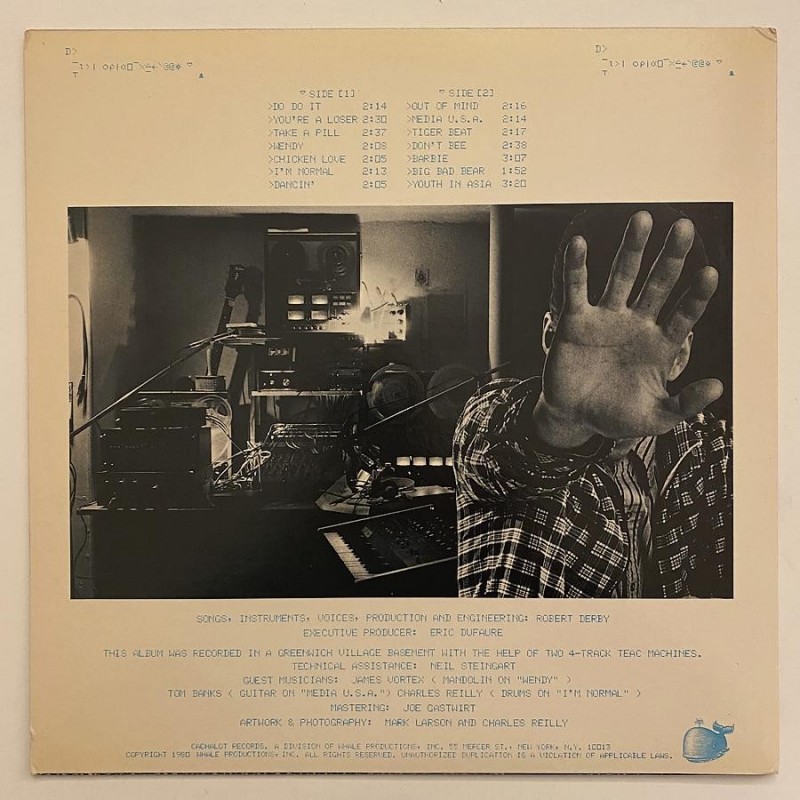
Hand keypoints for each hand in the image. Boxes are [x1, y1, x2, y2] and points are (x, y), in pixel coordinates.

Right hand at [532, 210, 721, 448]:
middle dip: (671, 257)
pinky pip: (576, 289)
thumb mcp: (656, 418)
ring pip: (622, 276)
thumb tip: (719, 386)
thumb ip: (685, 404)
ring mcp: (607, 319)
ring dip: (632, 249)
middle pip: (658, 284)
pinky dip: (576, 268)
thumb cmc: (617, 416)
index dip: (696, 296)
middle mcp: (637, 324)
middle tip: (685, 228)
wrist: (574, 418)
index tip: (709, 273)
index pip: (684, 314)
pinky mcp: (576, 321)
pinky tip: (579, 244)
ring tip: (643, 218)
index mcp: (660, 345)